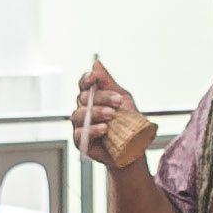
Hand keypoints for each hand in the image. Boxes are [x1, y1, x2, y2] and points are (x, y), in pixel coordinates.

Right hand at [73, 58, 156, 173]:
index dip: (86, 79)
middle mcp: (84, 109)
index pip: (84, 84)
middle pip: (84, 97)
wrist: (133, 149)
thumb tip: (96, 63)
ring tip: (111, 116)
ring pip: (79, 114)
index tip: (94, 78)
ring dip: (97, 113)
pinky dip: (92, 129)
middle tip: (117, 102)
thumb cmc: (128, 124)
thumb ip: (108, 82)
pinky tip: (104, 128)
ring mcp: (80, 125)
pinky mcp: (81, 141)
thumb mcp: (122, 99)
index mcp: (92, 98)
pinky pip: (81, 133)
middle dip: (101, 98)